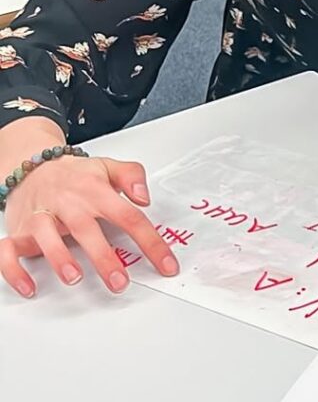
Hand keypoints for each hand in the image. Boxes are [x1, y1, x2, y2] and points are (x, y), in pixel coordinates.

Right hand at [0, 117, 178, 296]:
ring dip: (60, 259)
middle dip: (103, 257)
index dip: (150, 242)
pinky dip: (14, 270)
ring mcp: (41, 218)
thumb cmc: (75, 174)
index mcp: (95, 191)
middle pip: (87, 230)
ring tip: (75, 278)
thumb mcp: (109, 167)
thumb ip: (133, 177)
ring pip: (47, 238)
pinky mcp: (19, 231)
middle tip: (120, 281)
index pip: (129, 216)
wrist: (33, 166)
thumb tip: (145, 198)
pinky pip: (8, 252)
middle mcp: (69, 205)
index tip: (165, 264)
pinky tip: (29, 287)